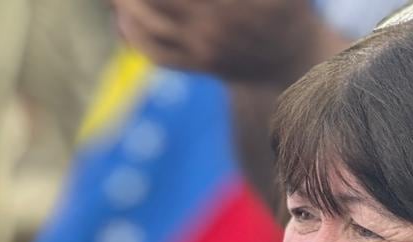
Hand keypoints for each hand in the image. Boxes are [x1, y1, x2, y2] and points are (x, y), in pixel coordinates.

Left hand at [110, 0, 328, 85]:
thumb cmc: (284, 5)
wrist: (290, 58)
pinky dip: (133, 33)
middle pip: (157, 1)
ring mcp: (204, 50)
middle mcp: (216, 27)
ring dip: (125, 4)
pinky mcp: (197, 64)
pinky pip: (155, 52)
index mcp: (235, 5)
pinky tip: (122, 14)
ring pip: (150, 27)